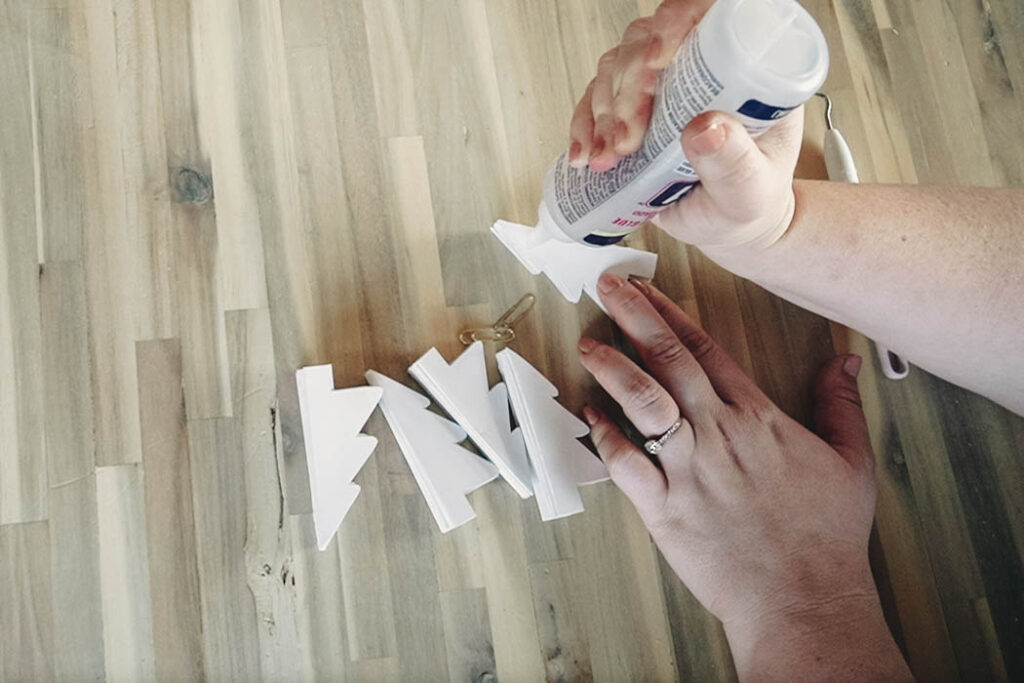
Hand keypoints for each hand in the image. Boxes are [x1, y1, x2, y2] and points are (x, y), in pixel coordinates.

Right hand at [568, 0, 803, 254]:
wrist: (729, 226)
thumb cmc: (751, 202)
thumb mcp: (751, 189)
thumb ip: (734, 162)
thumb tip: (705, 128)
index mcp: (742, 69)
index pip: (707, 17)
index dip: (677, 22)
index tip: (658, 60)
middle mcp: (698, 66)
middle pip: (649, 41)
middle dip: (629, 86)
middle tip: (627, 138)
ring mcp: (661, 87)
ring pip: (616, 67)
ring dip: (603, 111)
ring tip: (608, 157)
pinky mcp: (631, 110)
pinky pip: (596, 101)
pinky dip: (584, 126)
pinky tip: (584, 154)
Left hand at [577, 274, 911, 680]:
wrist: (804, 598)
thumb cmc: (826, 537)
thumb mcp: (850, 462)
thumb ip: (840, 404)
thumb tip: (842, 359)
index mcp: (756, 417)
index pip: (705, 348)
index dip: (669, 313)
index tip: (646, 289)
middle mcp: (716, 433)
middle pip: (668, 359)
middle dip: (633, 316)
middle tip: (607, 286)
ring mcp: (687, 470)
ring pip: (640, 402)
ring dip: (611, 367)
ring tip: (588, 342)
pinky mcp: (664, 509)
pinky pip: (624, 464)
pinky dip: (603, 436)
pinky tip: (589, 413)